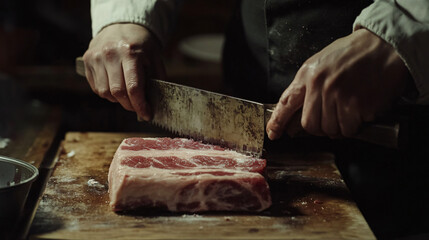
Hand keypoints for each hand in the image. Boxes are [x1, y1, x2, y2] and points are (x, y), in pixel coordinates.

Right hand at [83, 23, 165, 120]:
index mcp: (130, 52)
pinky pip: (96, 87)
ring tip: (127, 95)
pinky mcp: (87, 60)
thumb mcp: (155, 58)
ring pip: (104, 92)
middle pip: (117, 92)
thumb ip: (156, 81)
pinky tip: (116, 87)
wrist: (122, 25)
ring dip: (117, 100)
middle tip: (138, 107)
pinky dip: (107, 93)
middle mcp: (110, 54)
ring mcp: (96, 57)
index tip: (146, 114)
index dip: (140, 105)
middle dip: (130, 105)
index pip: (133, 88)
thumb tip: (153, 106)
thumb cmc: (142, 45)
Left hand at [266, 29, 410, 139]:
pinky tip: (362, 110)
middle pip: (310, 125)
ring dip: (340, 126)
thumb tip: (298, 110)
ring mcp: (338, 96)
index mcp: (308, 74)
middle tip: (334, 117)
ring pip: (330, 130)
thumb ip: (308, 84)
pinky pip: (350, 129)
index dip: (278, 121)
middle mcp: (320, 86)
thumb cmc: (354, 54)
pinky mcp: (356, 105)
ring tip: (351, 108)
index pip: (287, 102)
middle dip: (321, 127)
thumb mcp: (322, 62)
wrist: (385, 45)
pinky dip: (356, 125)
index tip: (273, 133)